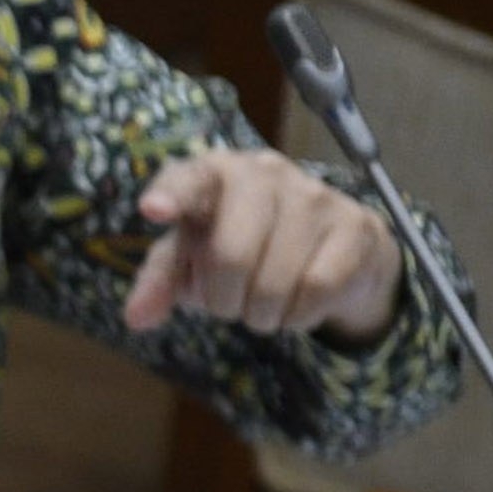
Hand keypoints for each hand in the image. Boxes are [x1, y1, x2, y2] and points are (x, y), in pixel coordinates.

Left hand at [126, 148, 401, 344]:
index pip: (188, 179)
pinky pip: (317, 290)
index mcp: (214, 174)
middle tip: (228, 302)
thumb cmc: (241, 246)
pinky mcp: (356, 225)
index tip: (153, 210)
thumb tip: (136, 318)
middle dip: (222, 300)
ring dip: (260, 314)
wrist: (328, 250)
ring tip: (263, 303)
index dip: (171, 195)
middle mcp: (264, 173)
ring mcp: (315, 195)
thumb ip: (160, 282)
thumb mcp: (192, 260)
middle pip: (230, 256)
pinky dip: (299, 315)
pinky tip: (298, 303)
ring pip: (274, 282)